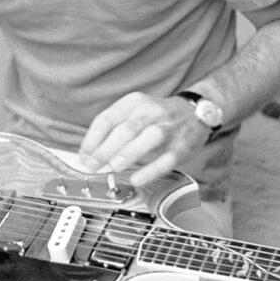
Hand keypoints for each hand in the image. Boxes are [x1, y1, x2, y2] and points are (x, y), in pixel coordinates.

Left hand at [78, 92, 209, 184]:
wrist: (195, 111)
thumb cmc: (157, 115)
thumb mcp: (134, 111)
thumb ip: (114, 128)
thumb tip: (91, 154)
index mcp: (134, 102)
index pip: (107, 119)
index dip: (92, 139)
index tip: (84, 156)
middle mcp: (151, 111)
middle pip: (125, 129)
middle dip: (105, 149)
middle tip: (92, 166)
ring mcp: (168, 128)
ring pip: (147, 138)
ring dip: (127, 154)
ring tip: (112, 168)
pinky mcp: (182, 146)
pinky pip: (166, 159)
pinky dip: (150, 170)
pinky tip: (136, 178)